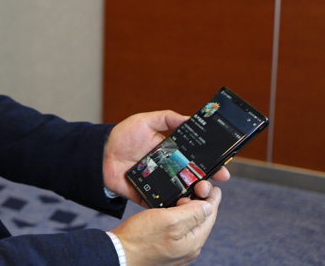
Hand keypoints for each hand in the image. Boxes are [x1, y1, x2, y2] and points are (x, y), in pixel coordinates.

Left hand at [102, 110, 229, 203]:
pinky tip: (182, 206)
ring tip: (201, 192)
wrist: (100, 154)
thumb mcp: (145, 121)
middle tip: (215, 182)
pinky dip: (173, 207)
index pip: (196, 160)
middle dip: (208, 182)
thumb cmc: (122, 137)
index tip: (224, 167)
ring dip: (194, 195)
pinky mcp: (149, 197)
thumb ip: (166, 118)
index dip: (211, 165)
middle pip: (194, 179)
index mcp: (172, 153)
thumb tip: (189, 117)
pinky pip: (163, 205)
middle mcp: (169, 170)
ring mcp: (160, 184)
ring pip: (182, 194)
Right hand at [111, 187, 221, 265]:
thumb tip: (208, 207)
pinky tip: (170, 211)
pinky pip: (178, 230)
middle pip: (200, 221)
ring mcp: (176, 250)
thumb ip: (192, 213)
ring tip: (182, 197)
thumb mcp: (169, 220)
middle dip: (200, 204)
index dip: (212, 200)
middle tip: (195, 188)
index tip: (213, 187)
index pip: (209, 217)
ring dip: (188, 210)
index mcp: (193, 242)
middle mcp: (188, 249)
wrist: (119, 254)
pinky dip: (178, 218)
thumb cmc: (140, 239)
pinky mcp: (165, 249)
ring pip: (189, 225)